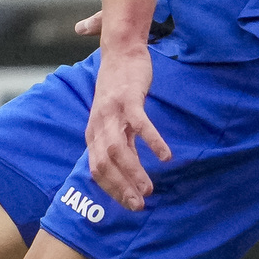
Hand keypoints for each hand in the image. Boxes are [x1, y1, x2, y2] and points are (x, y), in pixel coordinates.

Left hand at [84, 42, 174, 211]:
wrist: (120, 53)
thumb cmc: (119, 90)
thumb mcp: (115, 121)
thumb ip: (121, 144)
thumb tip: (129, 172)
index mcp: (93, 133)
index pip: (96, 170)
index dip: (111, 190)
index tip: (128, 204)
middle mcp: (98, 125)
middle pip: (104, 164)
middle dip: (121, 188)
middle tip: (139, 206)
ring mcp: (112, 112)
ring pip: (118, 149)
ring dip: (133, 172)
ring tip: (149, 189)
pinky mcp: (128, 99)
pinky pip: (140, 124)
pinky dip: (152, 142)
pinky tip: (165, 157)